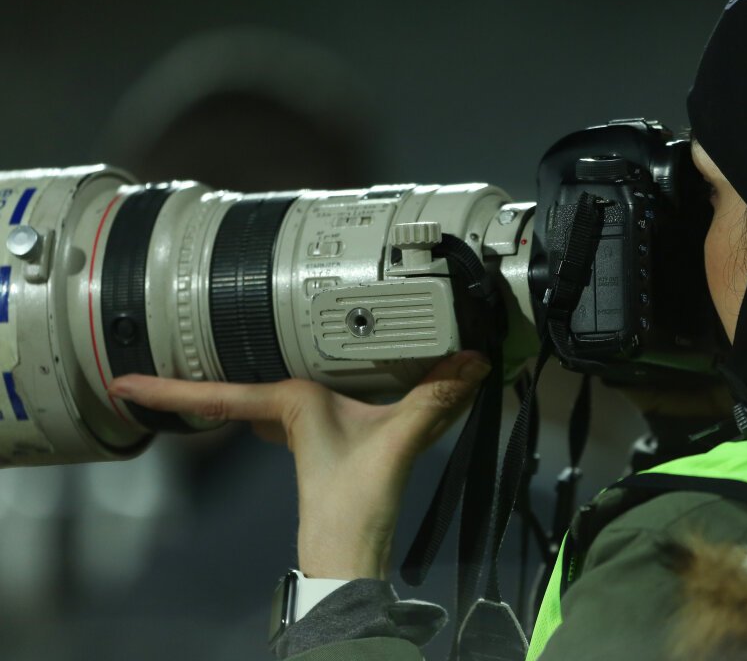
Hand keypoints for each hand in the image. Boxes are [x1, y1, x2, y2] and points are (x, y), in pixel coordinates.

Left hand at [108, 351, 490, 580]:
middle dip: (191, 373)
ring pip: (262, 397)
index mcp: (289, 404)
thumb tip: (474, 361)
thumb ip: (435, 398)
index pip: (215, 393)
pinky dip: (299, 386)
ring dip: (238, 378)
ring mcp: (300, 429)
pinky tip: (319, 377)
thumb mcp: (398, 441)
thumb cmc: (352, 507)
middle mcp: (287, 413)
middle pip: (230, 388)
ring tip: (216, 347)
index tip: (118, 381)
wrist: (354, 552)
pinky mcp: (321, 439)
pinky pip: (295, 405)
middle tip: (149, 353)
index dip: (164, 387)